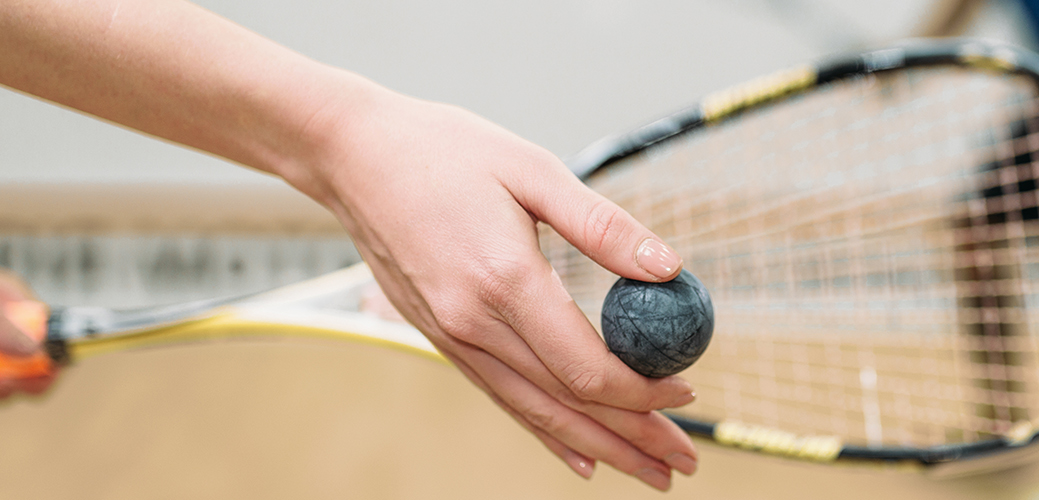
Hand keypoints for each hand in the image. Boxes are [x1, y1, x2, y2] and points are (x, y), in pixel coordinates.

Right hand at [294, 90, 698, 490]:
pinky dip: (546, 431)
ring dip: (598, 447)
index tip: (686, 389)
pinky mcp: (441, 336)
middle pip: (568, 402)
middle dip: (633, 437)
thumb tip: (668, 269)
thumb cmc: (443, 150)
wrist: (352, 154)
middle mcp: (474, 323)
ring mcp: (453, 337)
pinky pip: (502, 397)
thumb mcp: (533, 169)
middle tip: (684, 461)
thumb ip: (602, 225)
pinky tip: (579, 456)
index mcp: (504, 281)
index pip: (585, 366)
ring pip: (536, 411)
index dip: (642, 390)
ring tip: (647, 470)